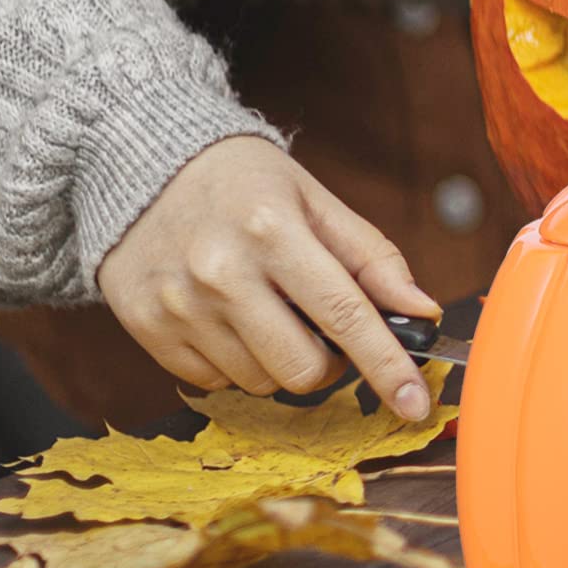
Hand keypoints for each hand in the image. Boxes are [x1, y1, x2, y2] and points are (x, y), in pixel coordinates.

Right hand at [97, 137, 441, 419]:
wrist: (143, 163)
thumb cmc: (246, 183)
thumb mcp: (317, 202)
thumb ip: (373, 259)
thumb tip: (423, 312)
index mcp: (273, 230)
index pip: (345, 315)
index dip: (387, 366)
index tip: (416, 404)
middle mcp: (221, 271)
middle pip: (302, 369)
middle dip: (330, 364)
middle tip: (323, 329)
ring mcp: (178, 304)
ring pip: (260, 383)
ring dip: (280, 361)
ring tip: (267, 310)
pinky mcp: (145, 326)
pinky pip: (213, 382)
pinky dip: (235, 362)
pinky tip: (227, 317)